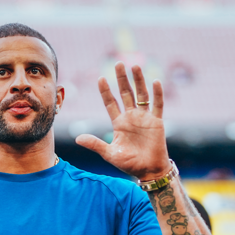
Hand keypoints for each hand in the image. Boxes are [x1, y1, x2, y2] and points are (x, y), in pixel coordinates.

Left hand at [76, 62, 169, 179]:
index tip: (100, 78)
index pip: (110, 103)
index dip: (106, 91)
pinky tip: (156, 81)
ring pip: (142, 95)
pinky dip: (158, 94)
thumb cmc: (130, 164)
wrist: (149, 171)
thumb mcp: (110, 154)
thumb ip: (95, 144)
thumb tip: (77, 139)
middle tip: (118, 63)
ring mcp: (144, 118)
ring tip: (135, 66)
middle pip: (126, 93)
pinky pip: (158, 105)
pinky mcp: (157, 122)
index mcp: (119, 123)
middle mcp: (131, 117)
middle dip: (122, 79)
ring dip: (138, 81)